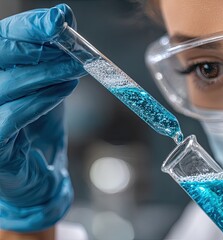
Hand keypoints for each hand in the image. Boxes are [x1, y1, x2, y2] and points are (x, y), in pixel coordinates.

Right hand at [0, 4, 84, 231]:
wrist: (40, 178)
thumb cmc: (40, 132)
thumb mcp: (49, 90)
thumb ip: (53, 62)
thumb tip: (65, 22)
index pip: (3, 39)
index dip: (29, 26)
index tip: (60, 19)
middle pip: (0, 54)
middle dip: (38, 44)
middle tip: (72, 42)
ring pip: (6, 83)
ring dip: (47, 72)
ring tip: (77, 67)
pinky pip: (12, 116)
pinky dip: (40, 100)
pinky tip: (64, 89)